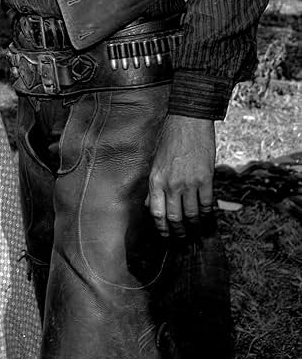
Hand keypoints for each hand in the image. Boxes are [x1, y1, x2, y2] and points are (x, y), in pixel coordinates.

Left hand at [147, 113, 215, 237]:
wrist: (188, 122)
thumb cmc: (170, 141)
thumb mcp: (155, 162)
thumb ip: (154, 185)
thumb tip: (150, 205)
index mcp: (156, 180)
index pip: (157, 213)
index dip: (162, 228)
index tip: (166, 235)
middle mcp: (171, 184)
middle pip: (175, 217)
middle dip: (179, 230)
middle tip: (182, 236)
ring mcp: (189, 183)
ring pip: (192, 213)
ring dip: (194, 223)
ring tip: (196, 228)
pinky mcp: (205, 179)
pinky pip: (207, 203)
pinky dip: (207, 212)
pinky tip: (207, 214)